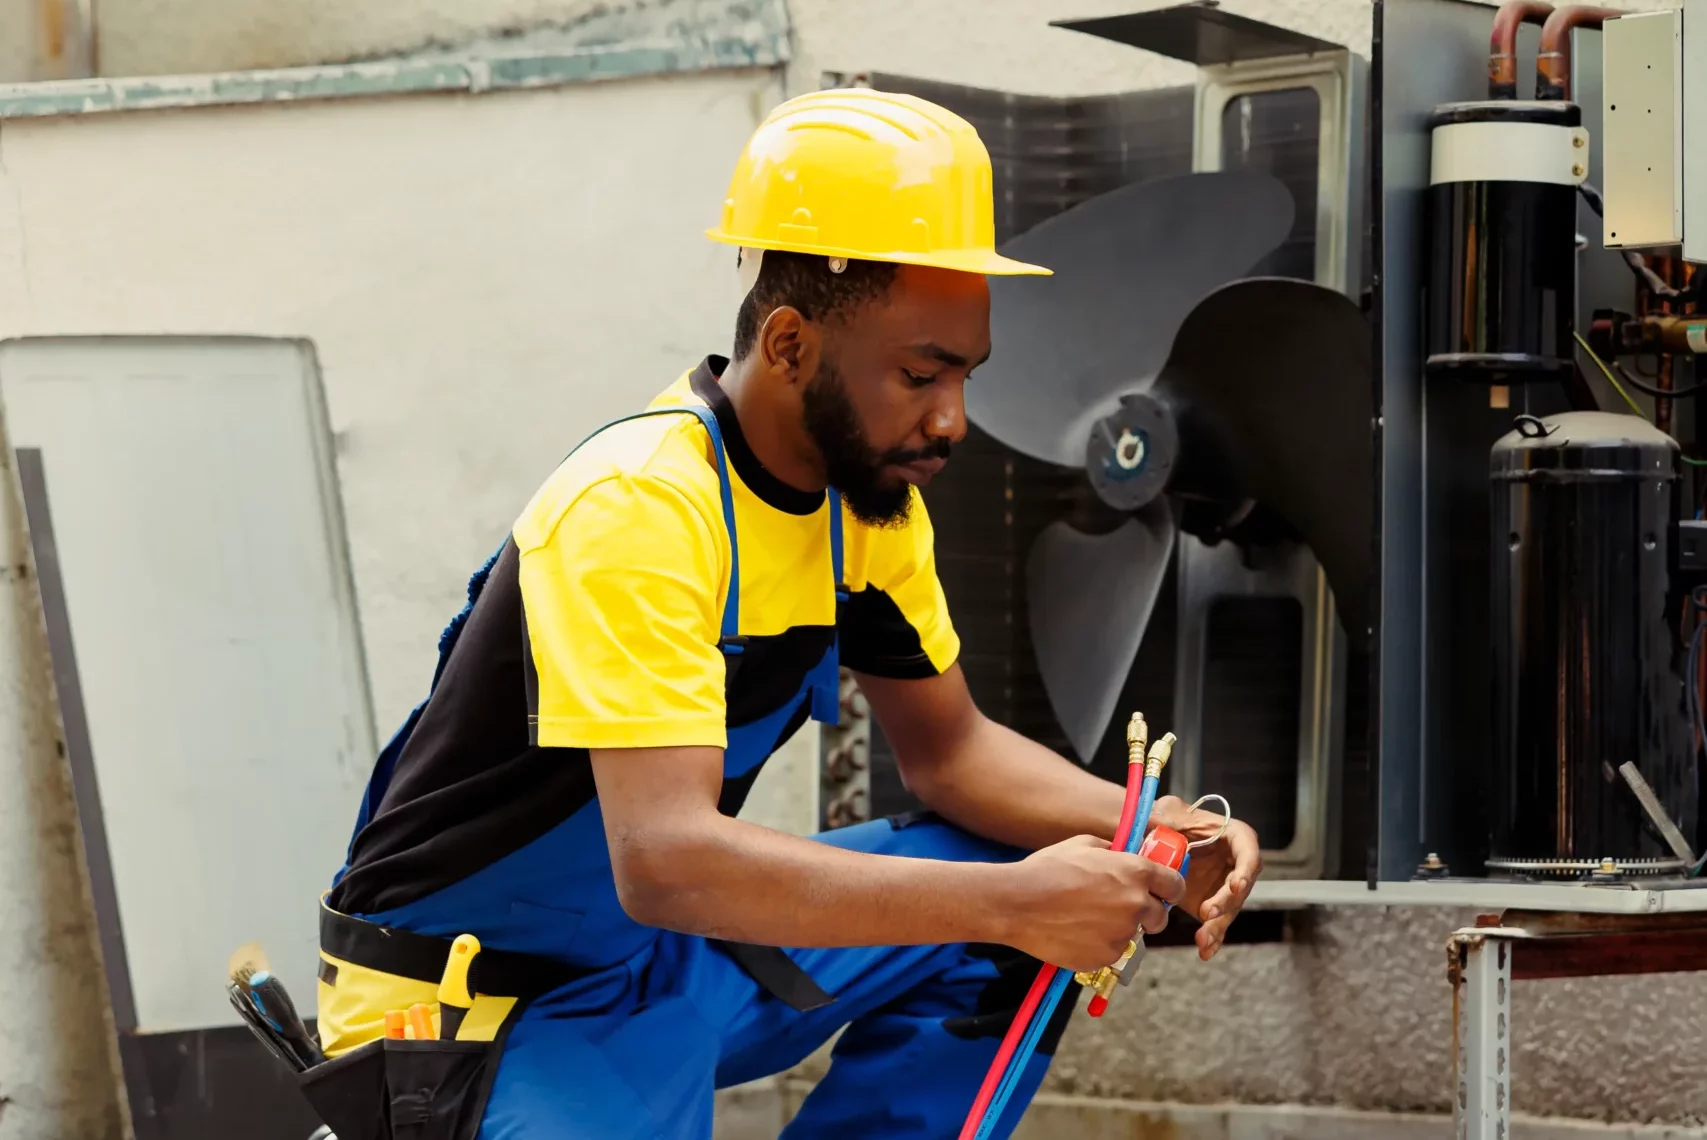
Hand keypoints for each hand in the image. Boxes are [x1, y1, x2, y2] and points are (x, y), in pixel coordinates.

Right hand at [1000, 834, 1185, 973]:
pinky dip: (1099, 945)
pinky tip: (1076, 931)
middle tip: (1120, 908)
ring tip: (1085, 917)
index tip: (1163, 892)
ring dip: (1118, 928)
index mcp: (1135, 872)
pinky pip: (1111, 952)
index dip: (1170, 889)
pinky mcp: (1105, 956)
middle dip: (1146, 913)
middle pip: (1160, 916)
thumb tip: (1121, 856)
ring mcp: (1122, 933)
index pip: (1175, 885)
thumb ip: (1112, 851)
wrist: (1018, 903)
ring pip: (1132, 935)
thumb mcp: (1082, 844)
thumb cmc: (1047, 870)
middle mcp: (1135, 904)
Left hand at [1150, 795, 1262, 960]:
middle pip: (1240, 886)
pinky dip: (1213, 938)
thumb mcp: (1168, 814)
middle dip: (1225, 903)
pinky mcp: (1214, 903)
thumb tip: (1159, 822)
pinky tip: (1205, 950)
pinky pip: (1218, 924)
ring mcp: (1225, 885)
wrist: (1158, 840)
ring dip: (1218, 926)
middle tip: (1207, 913)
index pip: (1248, 852)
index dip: (1244, 870)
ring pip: (1229, 909)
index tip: (1234, 886)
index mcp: (1233, 836)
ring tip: (1203, 940)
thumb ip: (1167, 819)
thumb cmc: (1169, 820)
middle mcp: (1235, 862)